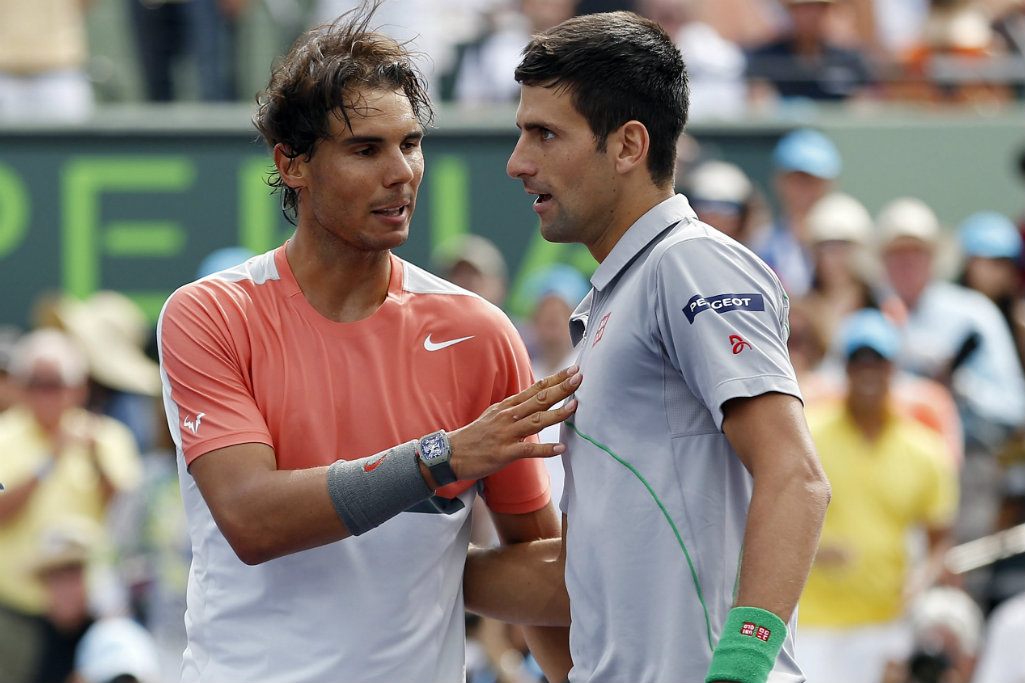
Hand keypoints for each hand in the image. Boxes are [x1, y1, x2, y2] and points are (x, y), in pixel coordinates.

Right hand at [447, 366, 580, 481]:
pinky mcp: (504, 453)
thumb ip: (516, 407)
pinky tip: (560, 448)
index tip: (572, 371)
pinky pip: (528, 450)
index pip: (536, 389)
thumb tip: (538, 399)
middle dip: (561, 389)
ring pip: (536, 421)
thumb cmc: (476, 435)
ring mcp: (506, 434)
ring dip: (557, 413)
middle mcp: (508, 416)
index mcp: (507, 406)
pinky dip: (545, 449)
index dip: (555, 379)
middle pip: (539, 400)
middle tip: (579, 378)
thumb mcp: (495, 414)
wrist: (452, 454)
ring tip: (575, 406)